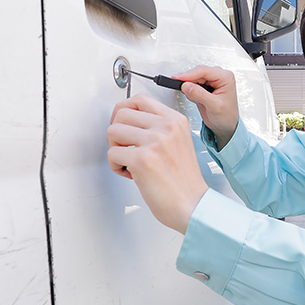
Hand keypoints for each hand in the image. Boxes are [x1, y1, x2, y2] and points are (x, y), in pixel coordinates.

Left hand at [107, 94, 208, 233]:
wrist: (192, 205)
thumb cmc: (183, 181)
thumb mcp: (179, 142)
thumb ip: (159, 128)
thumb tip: (129, 122)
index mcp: (176, 120)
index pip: (140, 99)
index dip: (124, 110)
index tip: (123, 124)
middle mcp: (166, 127)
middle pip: (121, 114)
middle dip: (117, 133)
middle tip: (125, 148)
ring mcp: (155, 142)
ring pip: (113, 131)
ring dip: (115, 149)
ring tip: (129, 162)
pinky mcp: (142, 160)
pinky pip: (112, 154)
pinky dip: (116, 167)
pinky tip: (131, 174)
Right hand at [174, 65, 238, 149]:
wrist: (226, 126)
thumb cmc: (227, 116)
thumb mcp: (214, 106)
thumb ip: (200, 95)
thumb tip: (186, 85)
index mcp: (225, 77)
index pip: (204, 71)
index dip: (189, 74)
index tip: (176, 78)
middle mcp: (219, 76)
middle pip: (197, 73)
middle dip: (188, 82)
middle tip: (182, 90)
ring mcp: (211, 81)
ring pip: (193, 78)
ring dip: (189, 87)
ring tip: (197, 100)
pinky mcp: (205, 86)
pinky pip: (192, 84)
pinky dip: (190, 91)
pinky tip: (196, 99)